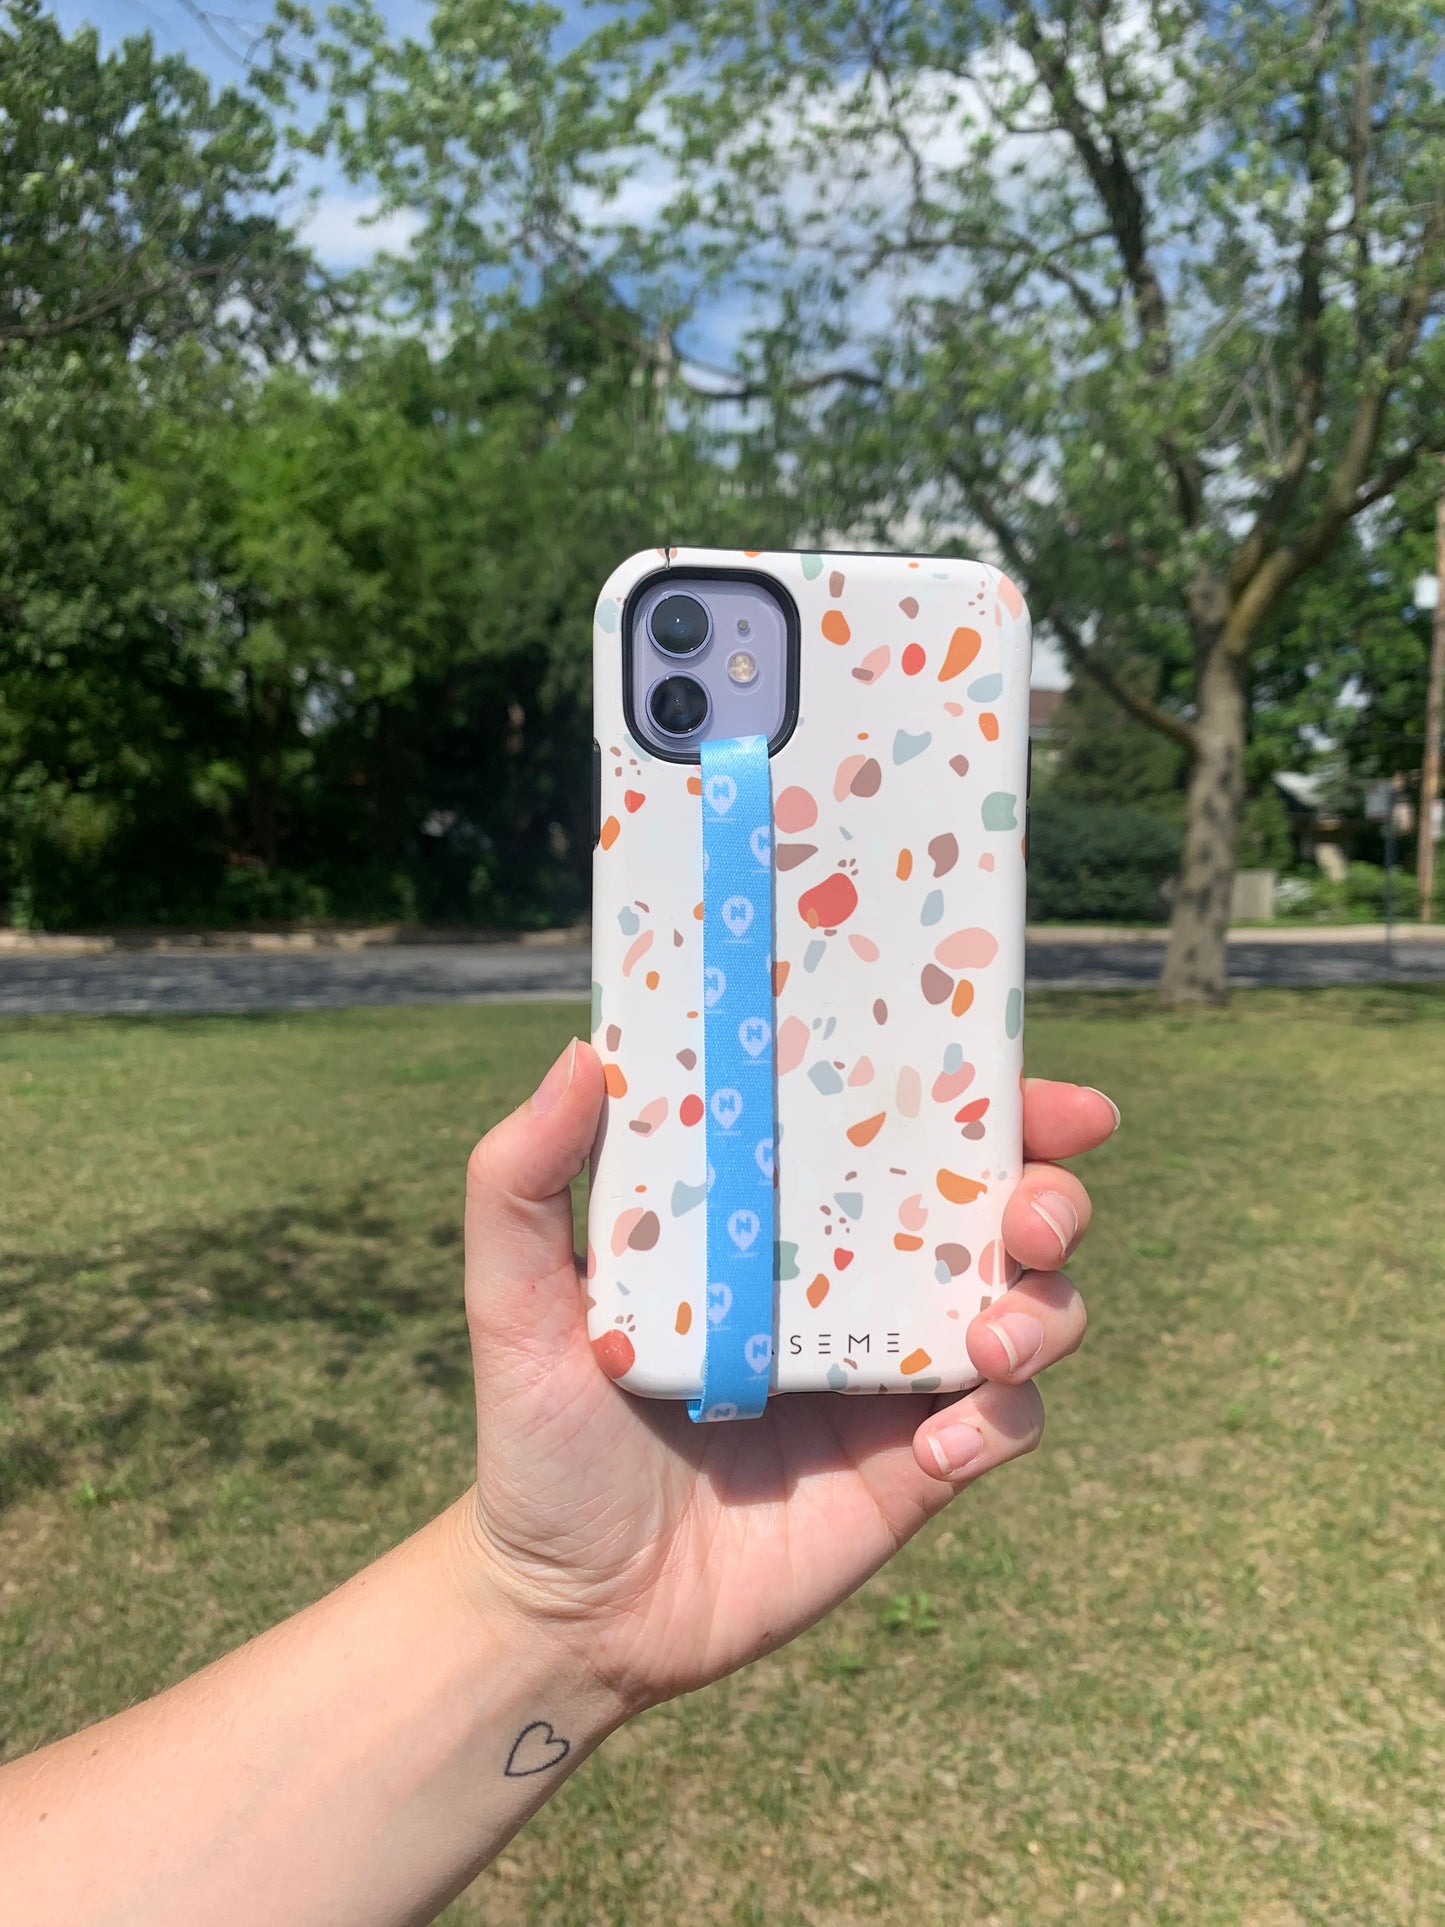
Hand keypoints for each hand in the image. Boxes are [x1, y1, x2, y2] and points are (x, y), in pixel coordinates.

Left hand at [459, 1039, 1115, 1712]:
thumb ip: (519, 1181)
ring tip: (992, 1339)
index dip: (980, 1093)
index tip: (1019, 1075)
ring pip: (1035, 1308)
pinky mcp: (918, 1466)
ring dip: (1047, 1308)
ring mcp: (896, 1375)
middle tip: (1033, 1210)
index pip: (901, 1129)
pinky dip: (1000, 1422)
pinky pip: (1007, 1426)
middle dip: (1052, 1191)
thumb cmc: (540, 1437)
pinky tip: (934, 1449)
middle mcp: (858, 1282)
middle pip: (1001, 1207)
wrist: (573, 1607)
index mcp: (785, 1220)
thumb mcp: (515, 1302)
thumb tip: (578, 1053)